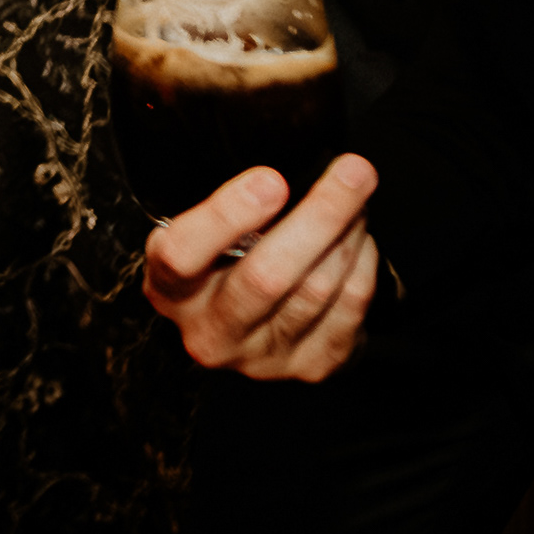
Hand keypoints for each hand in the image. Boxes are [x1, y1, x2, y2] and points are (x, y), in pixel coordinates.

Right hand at [143, 155, 381, 380]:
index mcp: (171, 289)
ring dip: (348, 233)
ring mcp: (263, 357)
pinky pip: (350, 307)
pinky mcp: (311, 365)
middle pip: (266, 276)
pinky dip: (363, 262)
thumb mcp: (200, 234)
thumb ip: (228, 209)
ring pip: (317, 289)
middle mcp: (211, 332)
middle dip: (319, 216)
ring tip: (357, 196)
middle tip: (352, 171)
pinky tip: (358, 239)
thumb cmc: (221, 264)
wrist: (246, 329)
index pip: (182, 256)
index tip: (271, 180)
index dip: (226, 216)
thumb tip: (289, 168)